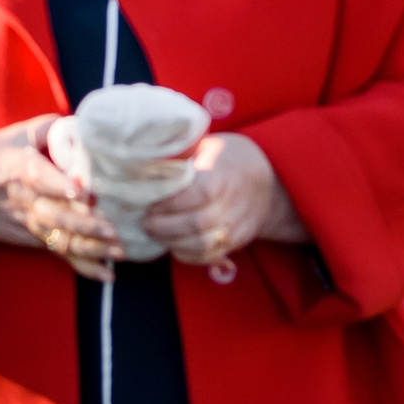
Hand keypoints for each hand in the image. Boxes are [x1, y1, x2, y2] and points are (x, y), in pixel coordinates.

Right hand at [0, 114, 120, 280]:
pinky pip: (58, 252)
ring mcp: (27, 222)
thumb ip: (45, 129)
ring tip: (118, 251)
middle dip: (84, 224)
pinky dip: (82, 265)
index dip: (58, 183)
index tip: (80, 189)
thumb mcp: (8, 137)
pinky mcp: (30, 238)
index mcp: (15, 168)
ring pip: (59, 238)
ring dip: (90, 247)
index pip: (36, 175)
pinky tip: (106, 274)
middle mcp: (23, 199)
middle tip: (112, 228)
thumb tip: (80, 124)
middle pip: (54, 214)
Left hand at [140, 133, 306, 263]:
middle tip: (144, 221)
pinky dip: (186, 255)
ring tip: (154, 232)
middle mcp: (233, 203)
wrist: (266, 181)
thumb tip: (137, 165)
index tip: (149, 203)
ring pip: (202, 244)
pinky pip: (209, 256)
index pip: (198, 193)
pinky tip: (171, 244)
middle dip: (163, 226)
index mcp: (223, 175)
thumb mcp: (203, 147)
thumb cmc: (225, 159)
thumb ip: (177, 158)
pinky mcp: (237, 242)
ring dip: (171, 242)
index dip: (170, 202)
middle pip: (197, 223)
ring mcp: (237, 225)